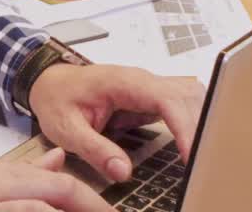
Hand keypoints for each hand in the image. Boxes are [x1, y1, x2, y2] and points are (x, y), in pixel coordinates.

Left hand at [28, 64, 204, 182]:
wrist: (49, 82)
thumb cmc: (56, 99)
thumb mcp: (67, 129)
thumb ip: (95, 149)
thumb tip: (123, 172)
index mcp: (122, 82)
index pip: (166, 99)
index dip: (184, 126)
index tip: (192, 153)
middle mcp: (141, 79)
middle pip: (186, 95)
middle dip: (198, 126)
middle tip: (201, 160)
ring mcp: (147, 86)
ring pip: (189, 95)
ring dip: (199, 120)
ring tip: (201, 153)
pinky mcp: (149, 96)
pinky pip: (180, 102)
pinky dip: (191, 120)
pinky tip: (192, 142)